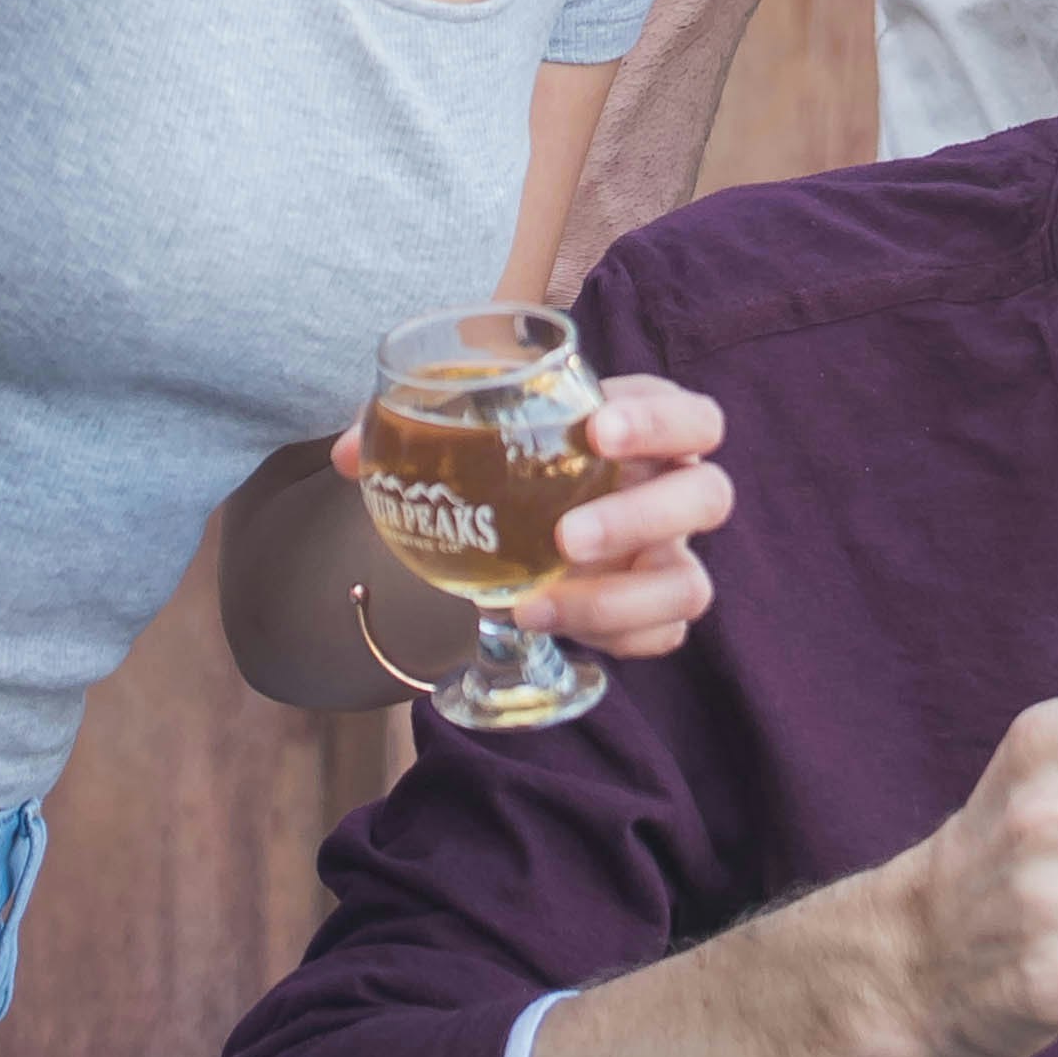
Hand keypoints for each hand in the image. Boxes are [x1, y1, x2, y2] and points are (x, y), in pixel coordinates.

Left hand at [331, 375, 732, 663]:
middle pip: (708, 497)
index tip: (598, 429)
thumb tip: (348, 456)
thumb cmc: (508, 464)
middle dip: (642, 516)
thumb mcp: (465, 437)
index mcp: (643, 431)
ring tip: (535, 605)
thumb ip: (410, 435)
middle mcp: (672, 492)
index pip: (690, 416)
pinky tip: (546, 625)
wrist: (519, 525)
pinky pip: (659, 637)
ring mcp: (668, 558)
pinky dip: (608, 639)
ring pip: (688, 584)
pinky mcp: (654, 613)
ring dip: (619, 599)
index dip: (659, 421)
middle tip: (566, 537)